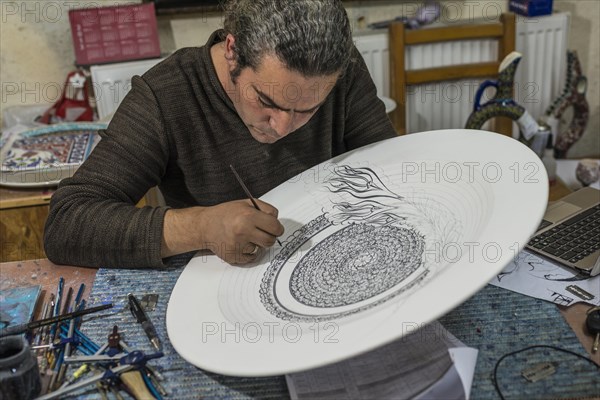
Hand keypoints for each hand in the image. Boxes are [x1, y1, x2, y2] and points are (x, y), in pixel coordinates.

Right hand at [162, 199, 283, 263]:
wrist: (205, 225)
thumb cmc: (226, 213)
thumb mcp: (247, 203)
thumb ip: (266, 209)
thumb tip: (277, 221)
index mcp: (248, 216)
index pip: (275, 227)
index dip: (277, 228)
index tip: (275, 228)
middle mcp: (243, 232)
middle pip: (270, 241)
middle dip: (270, 237)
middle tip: (263, 233)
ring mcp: (238, 246)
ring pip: (260, 249)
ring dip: (256, 243)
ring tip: (245, 236)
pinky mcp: (233, 256)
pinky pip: (251, 257)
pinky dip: (249, 252)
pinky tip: (240, 243)